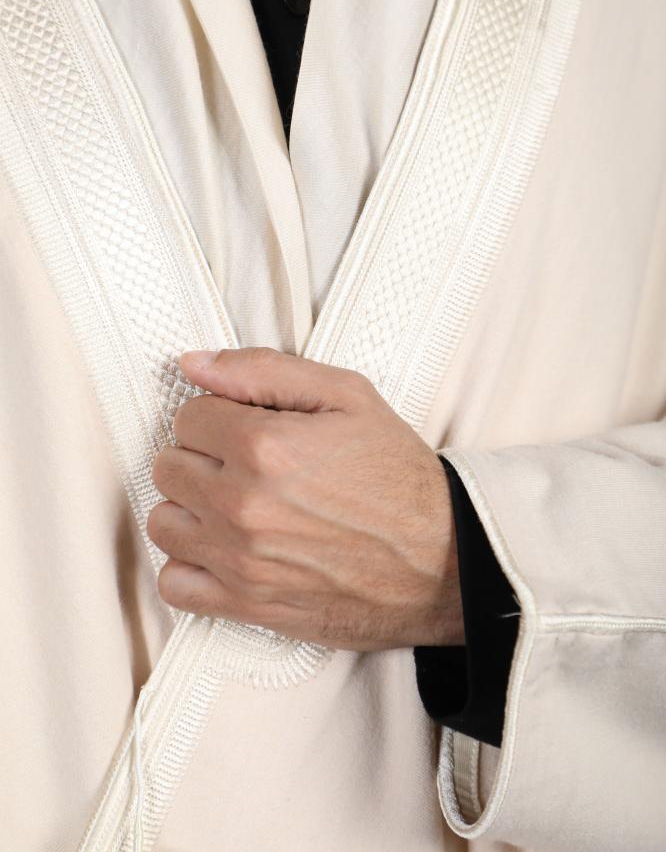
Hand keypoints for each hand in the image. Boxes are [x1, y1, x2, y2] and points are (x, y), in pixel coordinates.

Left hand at [148, 348, 463, 649]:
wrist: (441, 561)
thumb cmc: (400, 479)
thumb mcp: (348, 396)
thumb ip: (264, 371)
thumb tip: (196, 364)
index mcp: (265, 446)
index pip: (188, 416)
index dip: (219, 416)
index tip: (246, 428)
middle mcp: (243, 504)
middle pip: (169, 467)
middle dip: (203, 457)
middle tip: (245, 463)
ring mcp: (240, 559)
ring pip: (163, 522)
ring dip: (191, 509)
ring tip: (232, 504)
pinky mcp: (246, 604)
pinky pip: (174, 584)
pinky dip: (190, 566)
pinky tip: (222, 549)